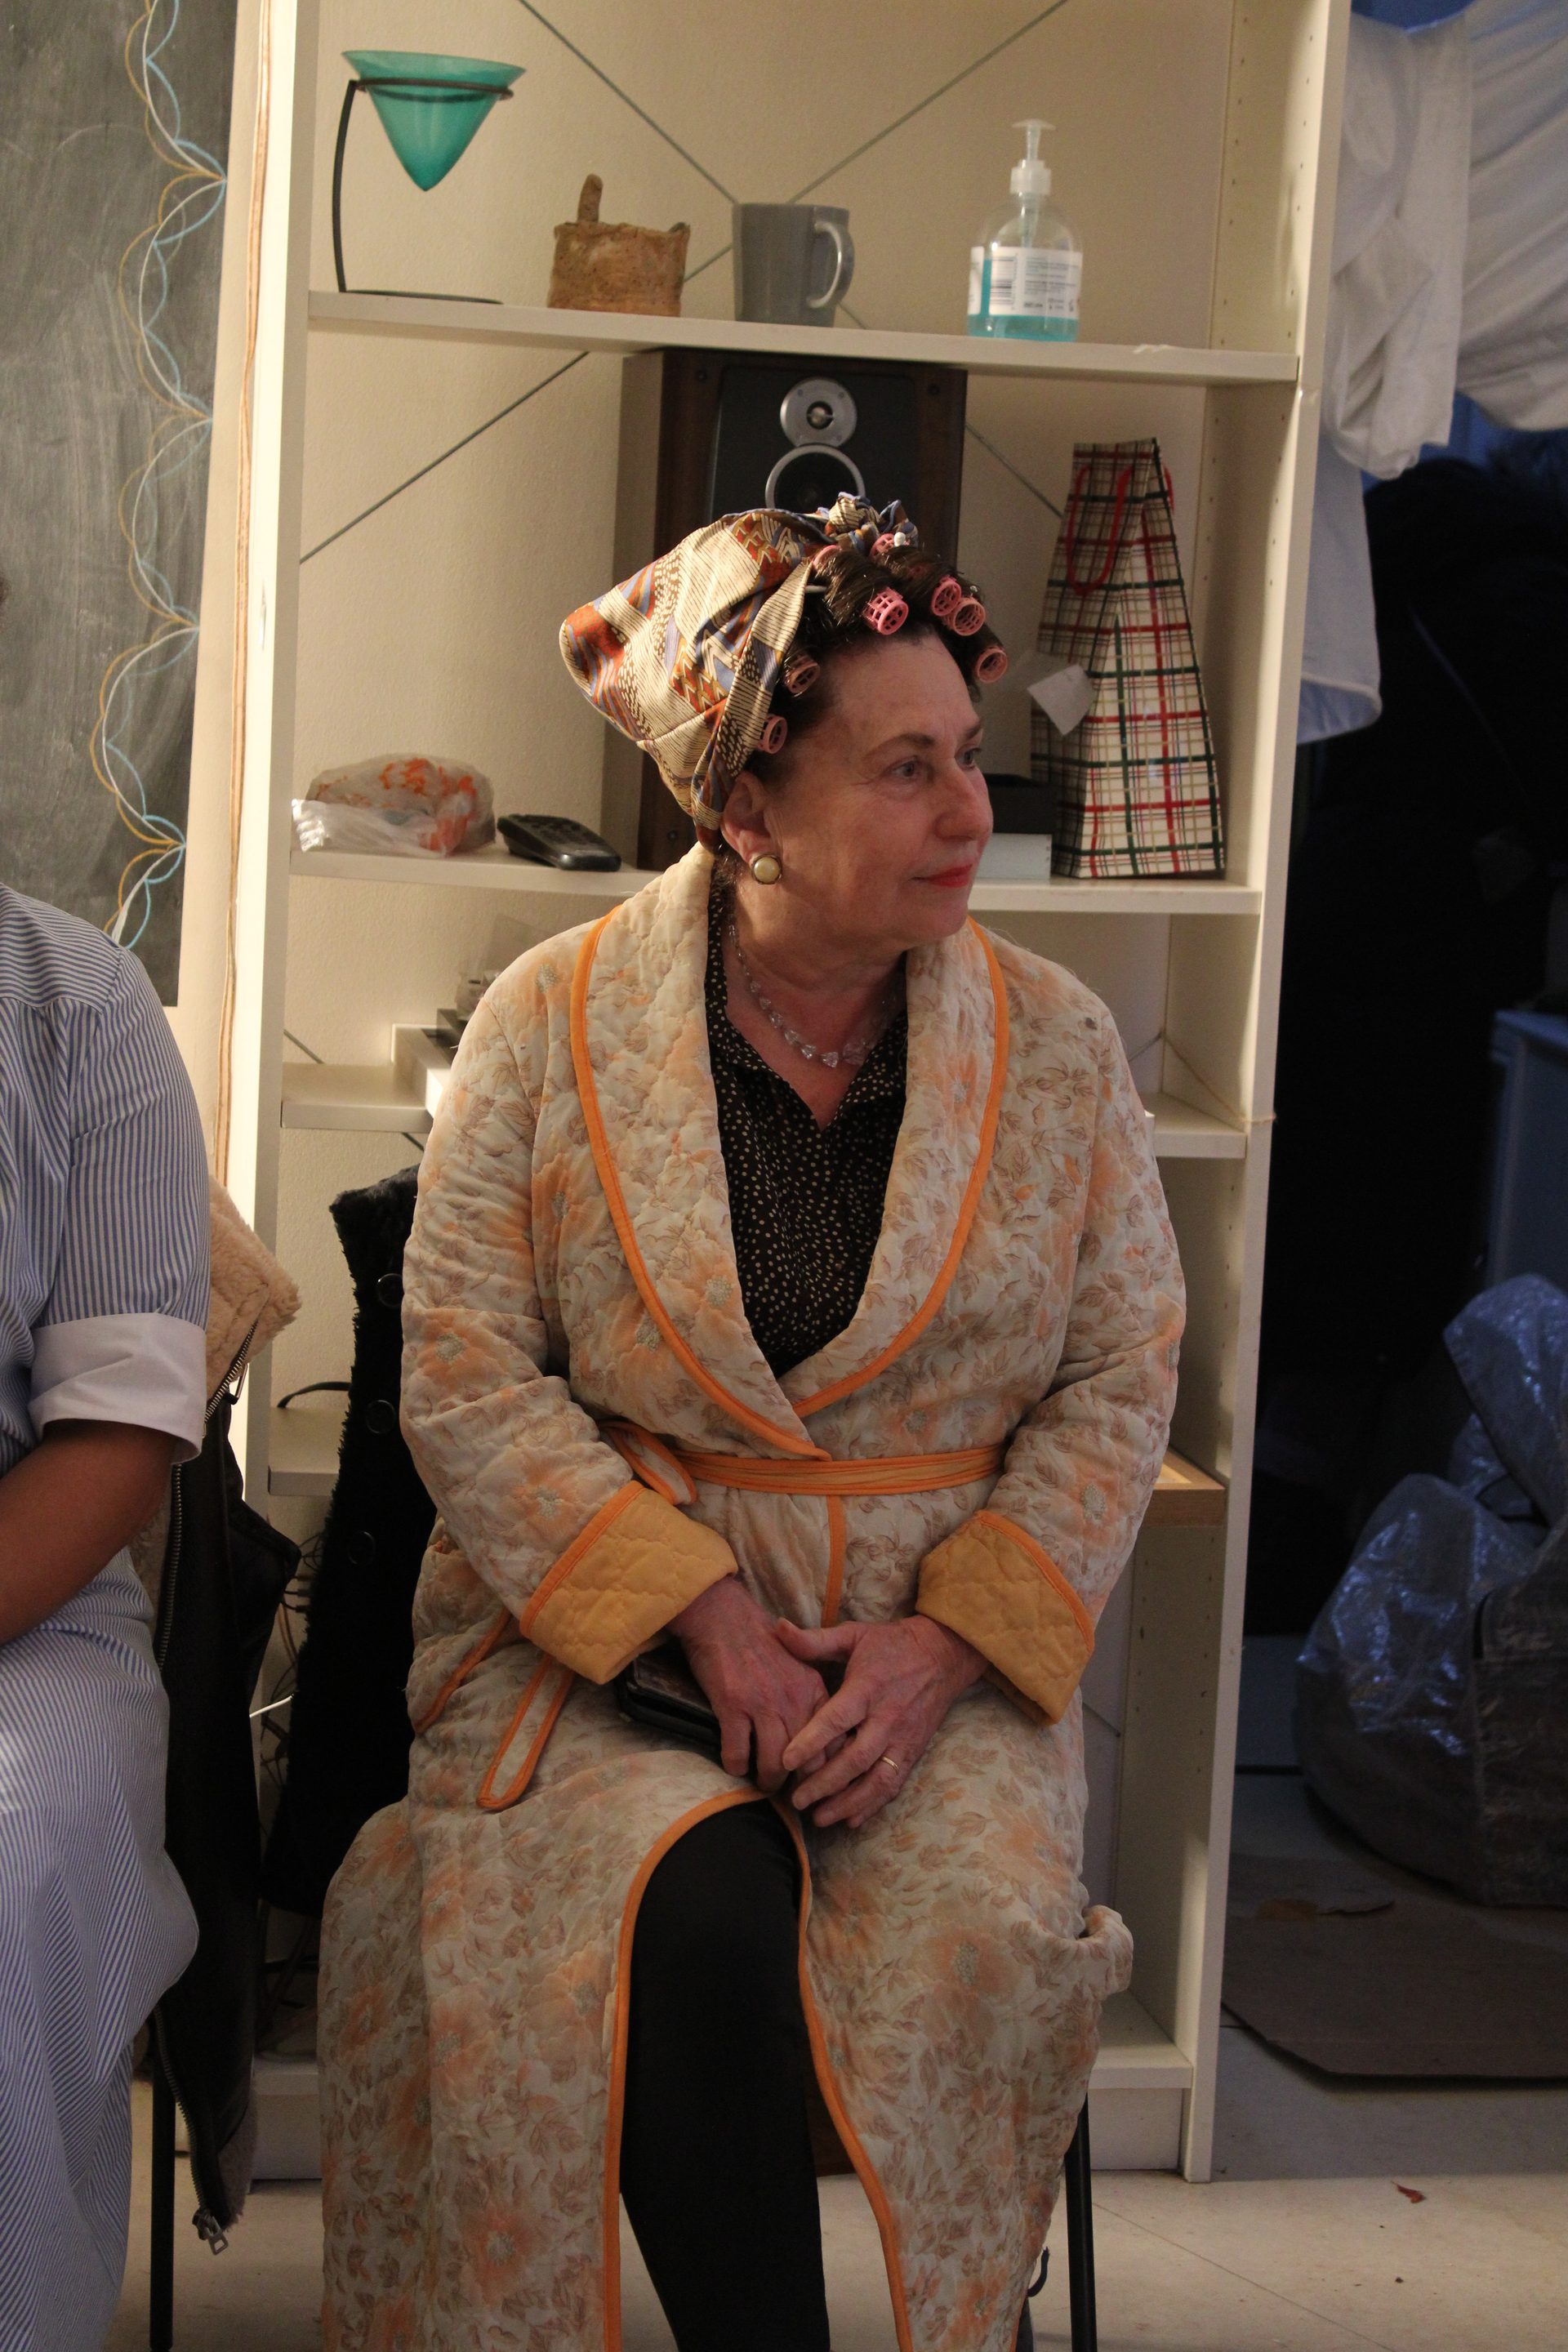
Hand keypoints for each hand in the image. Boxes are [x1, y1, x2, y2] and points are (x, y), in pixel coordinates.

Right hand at [670, 1577, 828, 1791]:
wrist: (724, 1617)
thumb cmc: (761, 1641)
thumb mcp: (800, 1664)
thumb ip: (811, 1698)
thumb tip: (820, 1739)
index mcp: (814, 1690)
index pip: (831, 1743)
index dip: (825, 1771)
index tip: (819, 1784)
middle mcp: (793, 1700)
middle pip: (804, 1762)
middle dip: (799, 1786)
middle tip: (791, 1796)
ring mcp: (763, 1704)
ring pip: (772, 1764)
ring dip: (766, 1781)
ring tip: (762, 1785)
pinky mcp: (733, 1706)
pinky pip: (737, 1753)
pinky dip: (735, 1765)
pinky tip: (734, 1764)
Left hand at [778, 1615, 986, 1828]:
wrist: (943, 1655)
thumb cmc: (891, 1645)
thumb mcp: (854, 1635)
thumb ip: (815, 1640)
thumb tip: (777, 1629)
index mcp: (868, 1687)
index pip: (839, 1718)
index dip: (813, 1740)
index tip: (787, 1760)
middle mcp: (888, 1717)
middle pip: (856, 1758)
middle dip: (826, 1783)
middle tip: (796, 1800)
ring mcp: (904, 1739)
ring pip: (877, 1779)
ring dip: (848, 1802)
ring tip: (819, 1818)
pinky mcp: (914, 1752)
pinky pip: (894, 1784)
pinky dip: (873, 1806)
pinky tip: (850, 1820)